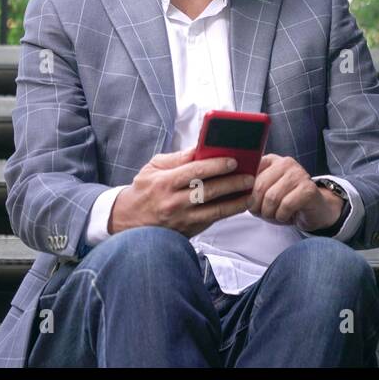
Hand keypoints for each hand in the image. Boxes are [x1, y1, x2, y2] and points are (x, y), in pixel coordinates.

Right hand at [108, 147, 255, 237]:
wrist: (128, 221)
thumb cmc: (144, 189)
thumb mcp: (153, 167)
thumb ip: (178, 158)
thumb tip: (201, 147)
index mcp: (164, 182)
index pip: (195, 171)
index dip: (216, 165)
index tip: (233, 161)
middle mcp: (173, 202)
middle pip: (209, 191)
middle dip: (232, 183)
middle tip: (250, 176)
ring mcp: (181, 220)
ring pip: (214, 211)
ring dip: (236, 201)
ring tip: (250, 192)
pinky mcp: (187, 232)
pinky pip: (212, 221)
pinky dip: (227, 213)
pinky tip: (239, 204)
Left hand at [247, 154, 343, 231]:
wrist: (314, 210)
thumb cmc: (285, 202)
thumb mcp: (265, 193)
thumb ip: (251, 188)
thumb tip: (236, 191)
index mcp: (271, 160)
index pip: (249, 173)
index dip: (246, 193)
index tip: (251, 204)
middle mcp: (285, 162)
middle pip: (259, 186)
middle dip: (257, 206)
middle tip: (263, 214)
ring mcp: (299, 173)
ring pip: (272, 197)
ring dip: (270, 213)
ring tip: (276, 215)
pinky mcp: (308, 188)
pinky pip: (286, 206)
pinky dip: (282, 216)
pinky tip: (287, 216)